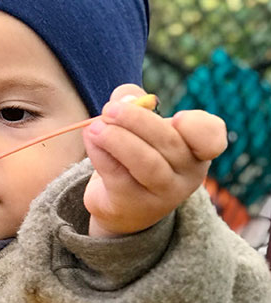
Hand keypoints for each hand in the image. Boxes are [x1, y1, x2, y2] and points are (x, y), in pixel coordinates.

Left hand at [82, 84, 227, 237]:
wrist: (124, 206)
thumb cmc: (140, 154)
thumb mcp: (143, 127)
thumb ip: (137, 102)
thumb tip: (126, 96)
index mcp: (197, 150)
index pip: (211, 138)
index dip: (198, 127)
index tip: (177, 117)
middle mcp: (187, 174)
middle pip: (169, 143)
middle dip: (137, 120)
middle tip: (110, 109)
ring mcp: (163, 194)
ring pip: (146, 163)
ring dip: (117, 140)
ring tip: (94, 127)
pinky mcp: (134, 205)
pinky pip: (118, 176)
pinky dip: (101, 154)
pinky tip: (90, 139)